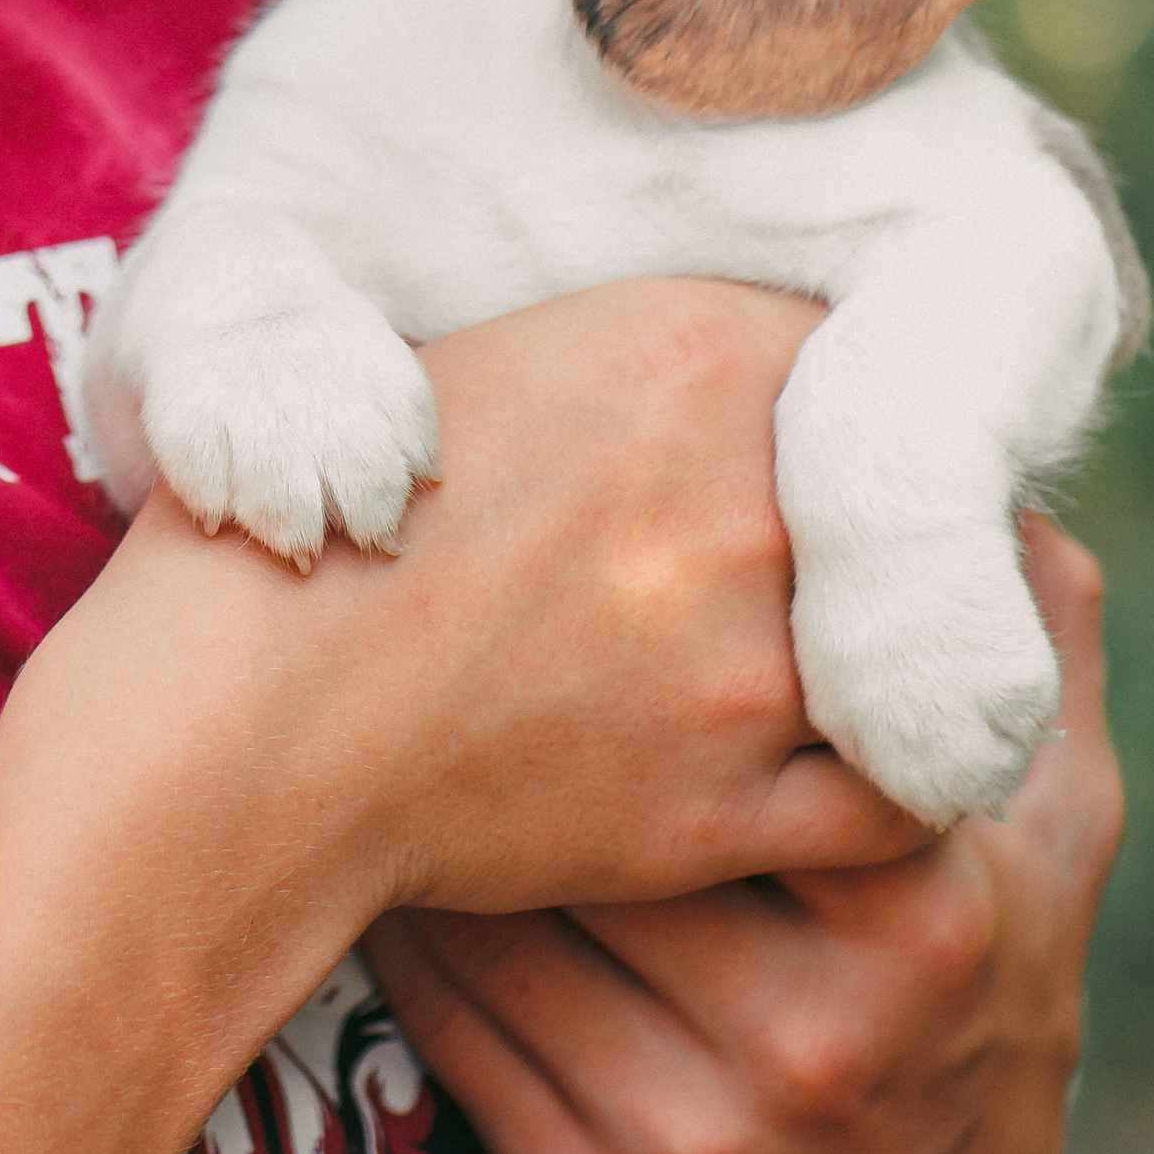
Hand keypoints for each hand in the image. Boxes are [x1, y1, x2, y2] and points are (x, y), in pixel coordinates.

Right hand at [0, 279, 924, 1153]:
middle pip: (908, 486)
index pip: (855, 346)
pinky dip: (883, 774)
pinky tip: (825, 753)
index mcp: (689, 345)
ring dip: (889, 641)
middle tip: (819, 543)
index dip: (831, 390)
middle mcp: (750, 493)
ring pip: (919, 640)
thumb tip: (712, 383)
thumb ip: (626, 357)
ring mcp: (751, 663)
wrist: (235, 726)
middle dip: (864, 514)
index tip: (805, 429)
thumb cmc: (308, 521)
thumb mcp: (471, 363)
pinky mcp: (732, 808)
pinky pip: (893, 796)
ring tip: (847, 650)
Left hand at [365, 517, 1117, 1153]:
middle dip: (512, 705)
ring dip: (435, 802)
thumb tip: (994, 486)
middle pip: (602, 825)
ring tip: (392, 695)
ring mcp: (697, 1130)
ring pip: (505, 920)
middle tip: (444, 599)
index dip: (634, 628)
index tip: (569, 536)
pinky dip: (410, 918)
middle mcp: (812, 1040)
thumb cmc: (971, 949)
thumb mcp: (1041, 812)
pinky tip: (396, 831)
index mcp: (914, 913)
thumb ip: (1028, 649)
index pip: (734, 739)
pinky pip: (455, 1021)